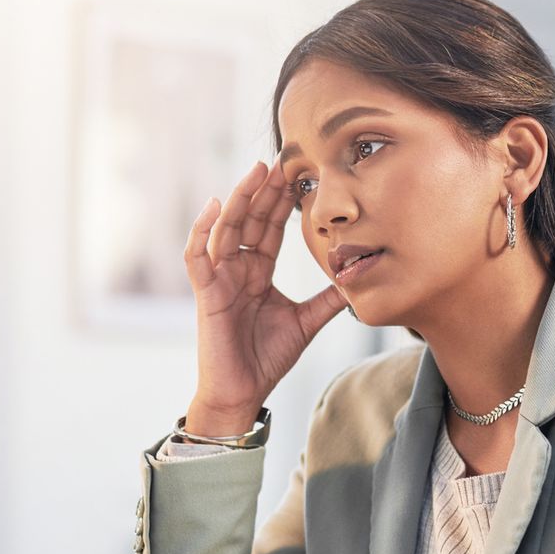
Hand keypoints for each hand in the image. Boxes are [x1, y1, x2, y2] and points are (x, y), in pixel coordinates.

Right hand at [183, 160, 346, 431]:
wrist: (242, 393)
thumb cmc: (267, 359)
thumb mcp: (306, 322)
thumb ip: (328, 299)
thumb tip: (357, 280)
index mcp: (258, 272)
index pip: (270, 228)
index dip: (282, 202)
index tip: (299, 175)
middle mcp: (237, 268)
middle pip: (250, 220)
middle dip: (265, 190)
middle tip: (281, 160)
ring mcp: (219, 278)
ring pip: (226, 228)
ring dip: (240, 199)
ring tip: (255, 172)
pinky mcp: (206, 293)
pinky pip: (198, 255)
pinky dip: (203, 229)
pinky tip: (216, 205)